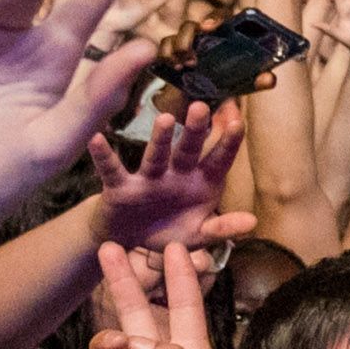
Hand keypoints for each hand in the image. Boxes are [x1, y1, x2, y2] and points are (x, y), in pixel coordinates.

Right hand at [85, 98, 253, 254]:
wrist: (129, 241)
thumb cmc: (169, 231)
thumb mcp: (198, 235)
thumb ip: (222, 228)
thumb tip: (252, 221)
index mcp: (201, 182)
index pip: (219, 160)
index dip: (228, 143)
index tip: (239, 123)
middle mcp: (176, 174)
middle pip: (188, 150)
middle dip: (195, 130)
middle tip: (201, 107)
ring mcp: (148, 178)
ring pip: (156, 155)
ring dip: (160, 139)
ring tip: (165, 119)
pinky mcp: (120, 187)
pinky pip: (112, 169)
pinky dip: (103, 155)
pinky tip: (97, 139)